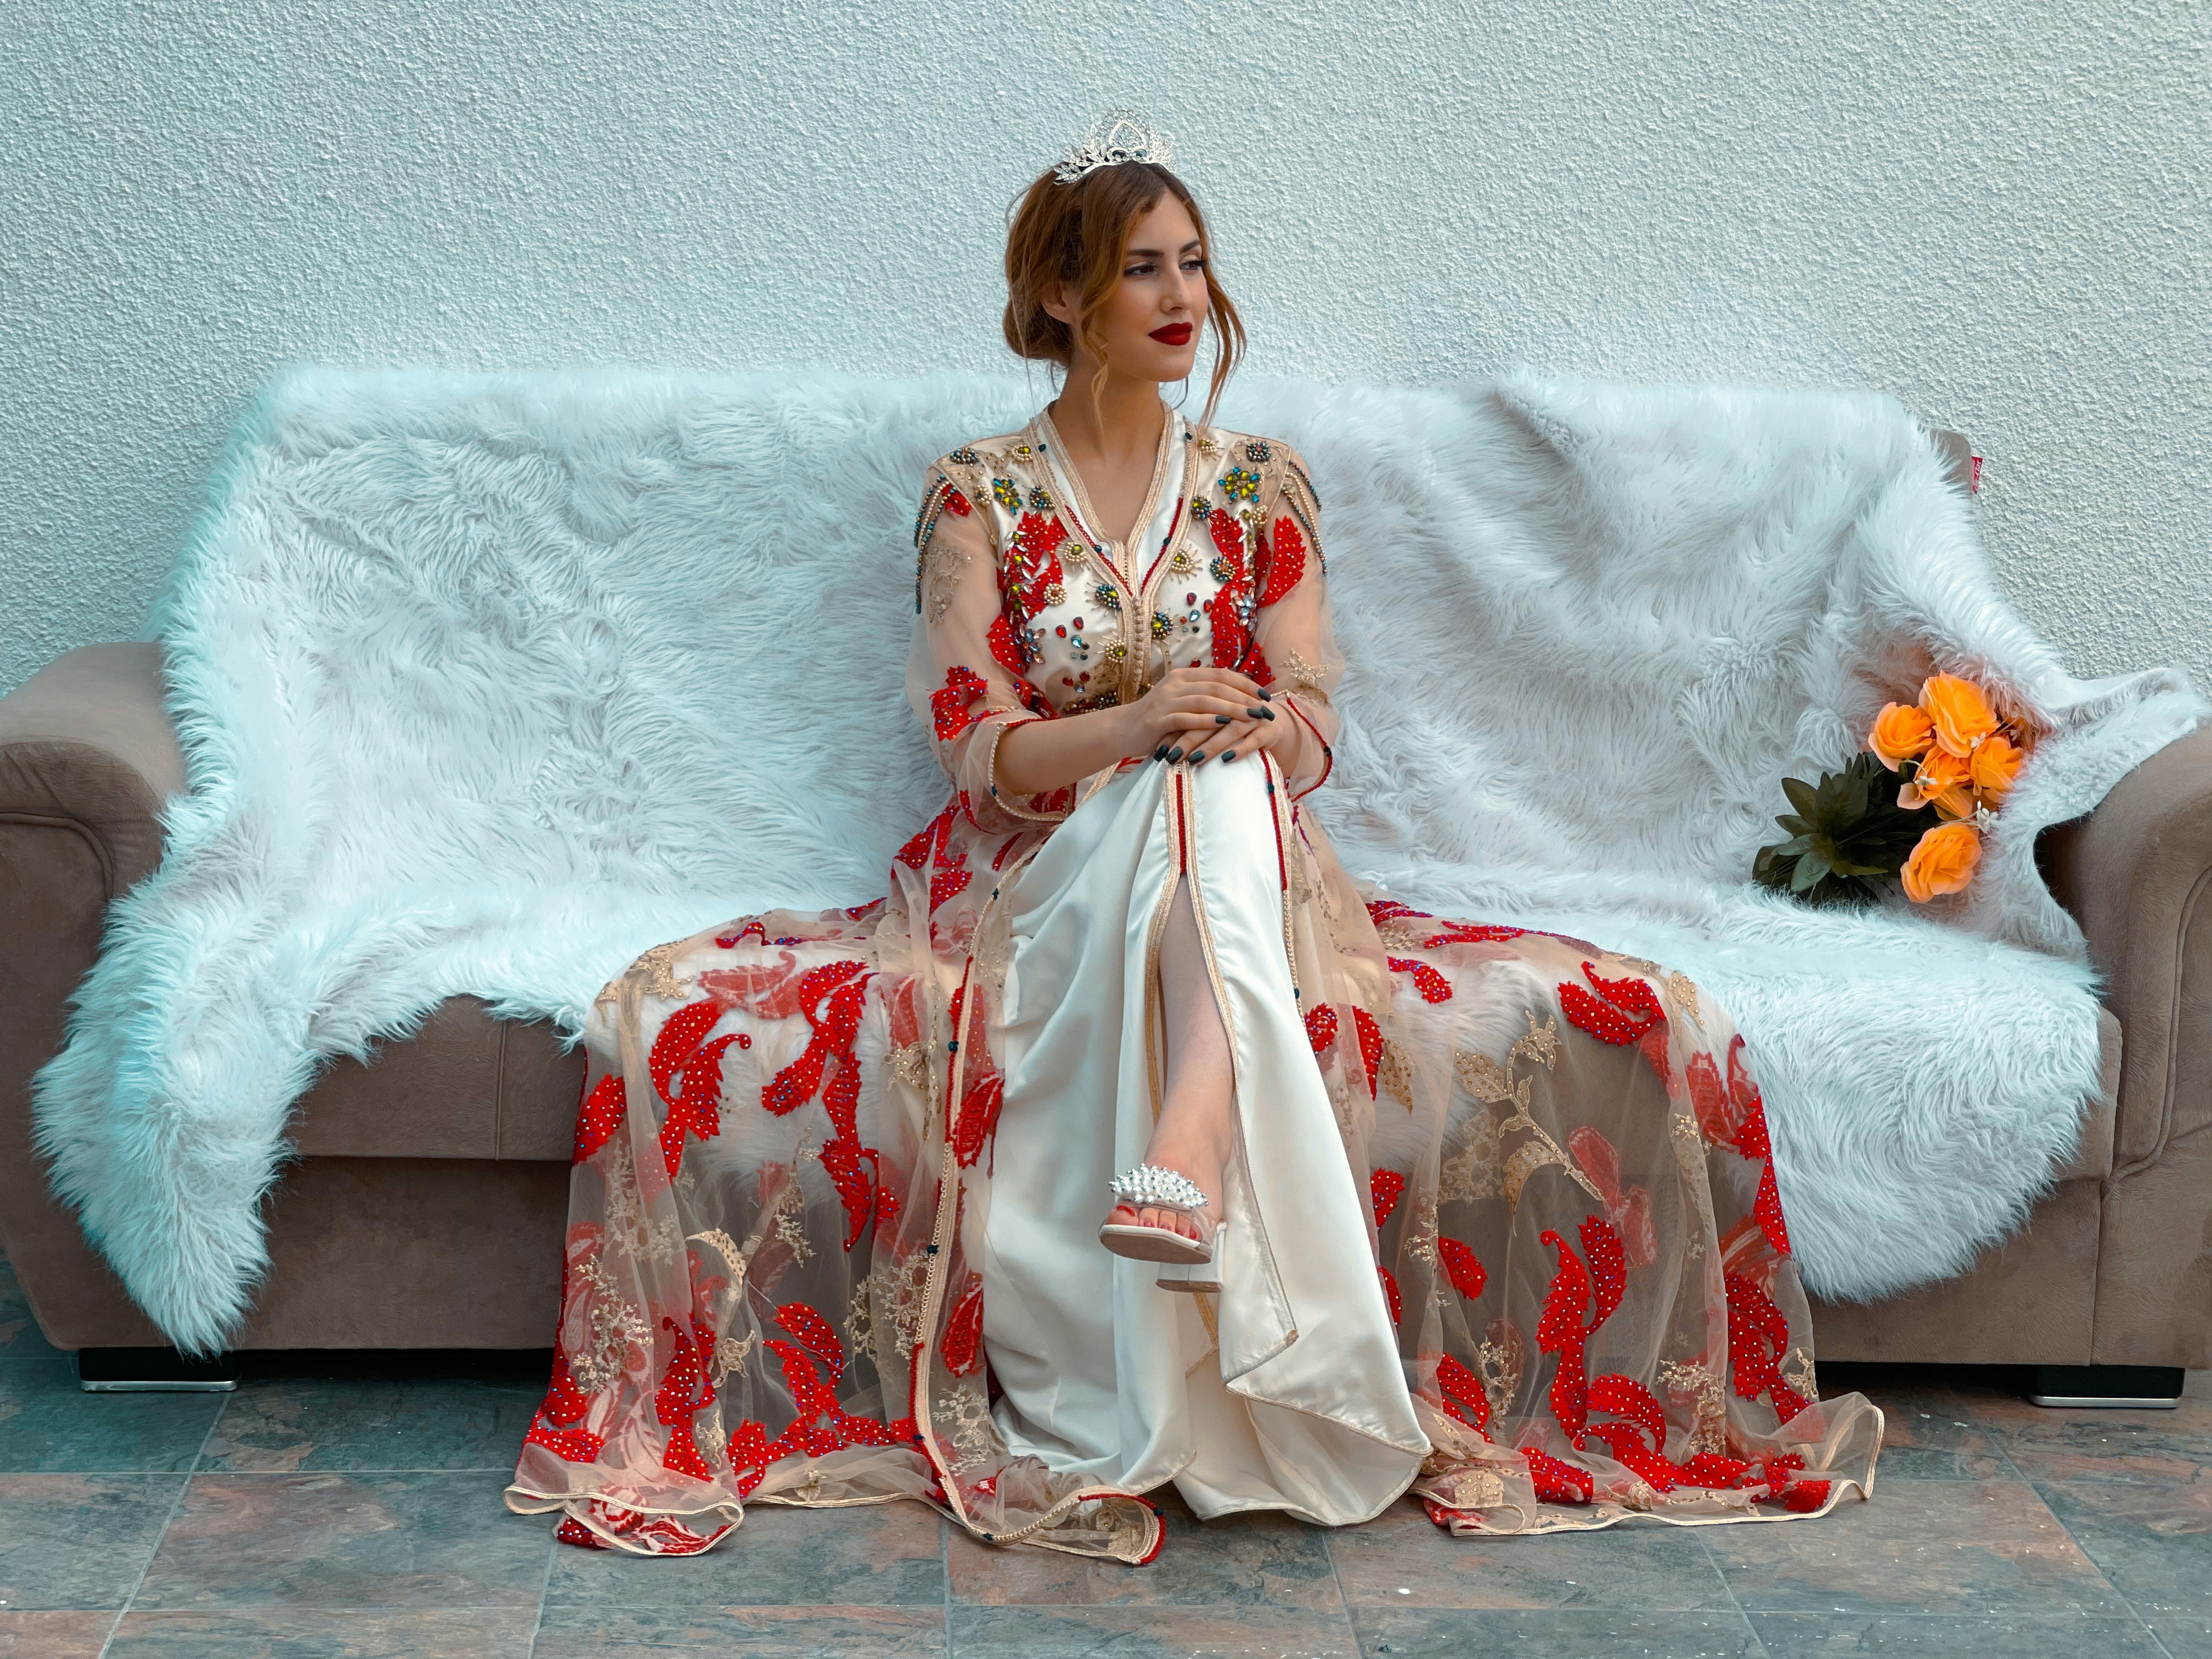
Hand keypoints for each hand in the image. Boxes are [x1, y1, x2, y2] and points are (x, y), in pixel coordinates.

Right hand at [1123, 666, 1286, 765]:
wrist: (1122, 730)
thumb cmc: (1158, 720)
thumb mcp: (1181, 702)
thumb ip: (1203, 696)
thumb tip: (1237, 697)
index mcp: (1183, 676)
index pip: (1221, 674)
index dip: (1246, 683)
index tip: (1265, 695)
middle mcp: (1175, 684)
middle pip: (1217, 686)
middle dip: (1245, 698)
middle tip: (1265, 710)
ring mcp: (1166, 701)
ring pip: (1205, 700)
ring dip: (1232, 709)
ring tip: (1253, 717)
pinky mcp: (1158, 720)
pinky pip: (1186, 718)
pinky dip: (1207, 722)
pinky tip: (1224, 726)